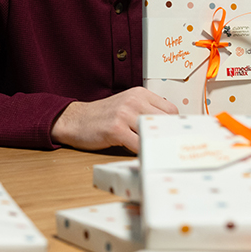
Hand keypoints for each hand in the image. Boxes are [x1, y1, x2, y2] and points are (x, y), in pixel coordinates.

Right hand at [51, 87, 177, 153]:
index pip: (171, 110)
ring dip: (158, 146)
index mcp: (140, 93)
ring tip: (160, 156)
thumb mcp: (127, 105)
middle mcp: (134, 101)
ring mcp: (124, 114)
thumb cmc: (103, 116)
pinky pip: (139, 144)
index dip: (174, 127)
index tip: (176, 138)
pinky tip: (144, 158)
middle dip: (169, 137)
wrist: (74, 120)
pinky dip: (144, 153)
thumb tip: (170, 129)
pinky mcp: (116, 129)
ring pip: (154, 133)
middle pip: (166, 121)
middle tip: (171, 151)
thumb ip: (146, 111)